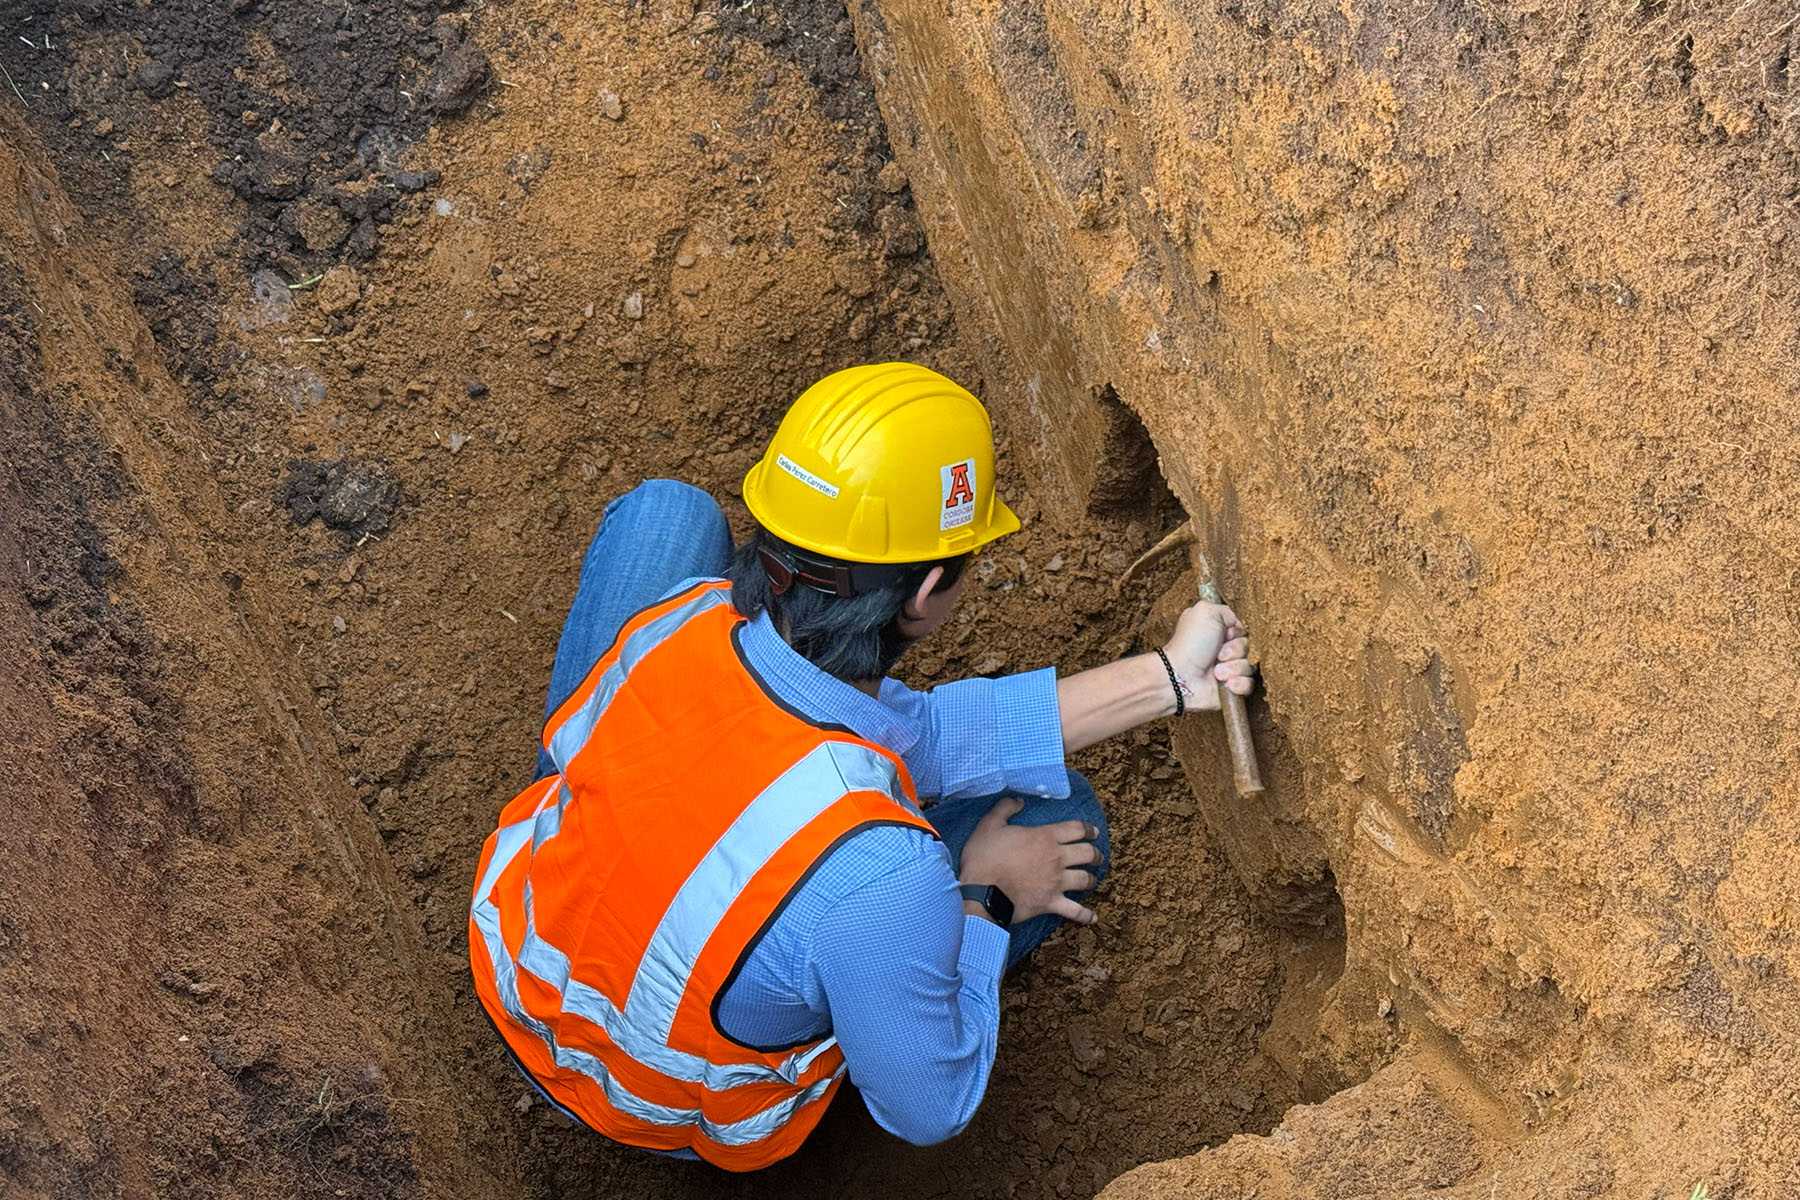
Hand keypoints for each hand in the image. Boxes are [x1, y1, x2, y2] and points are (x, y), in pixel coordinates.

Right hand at [958, 796, 1101, 924]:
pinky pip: (1075, 911)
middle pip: (1087, 853)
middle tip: (1097, 856)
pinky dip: (1085, 915)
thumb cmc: (984, 858)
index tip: (1094, 832)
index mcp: (1044, 837)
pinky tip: (1092, 918)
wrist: (981, 893)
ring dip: (1092, 879)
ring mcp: (1056, 882)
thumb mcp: (989, 825)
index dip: (1088, 829)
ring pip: (1085, 880)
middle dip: (1096, 854)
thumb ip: (1005, 808)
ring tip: (1093, 880)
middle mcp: (1056, 858)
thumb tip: (1018, 801)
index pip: (1076, 829)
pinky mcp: (1052, 903)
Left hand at [1164, 601, 1253, 709]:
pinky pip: (1249, 684)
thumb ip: (1226, 611)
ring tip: (1217, 672)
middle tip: (1218, 655)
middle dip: (1236, 650)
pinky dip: (1238, 683)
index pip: (1243, 631)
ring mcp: (1229, 670)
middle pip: (1249, 648)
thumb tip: (1237, 625)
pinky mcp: (1232, 689)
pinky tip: (1225, 683)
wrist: (1181, 677)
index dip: (1237, 633)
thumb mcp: (1206, 612)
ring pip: (1250, 666)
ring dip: (1234, 667)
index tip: (1226, 635)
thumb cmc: (1190, 644)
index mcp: (1218, 633)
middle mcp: (1223, 651)